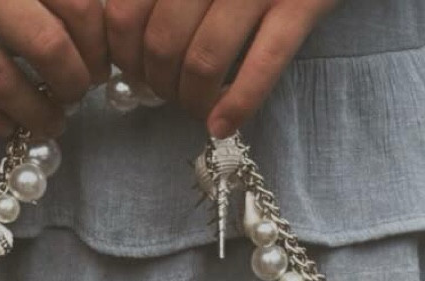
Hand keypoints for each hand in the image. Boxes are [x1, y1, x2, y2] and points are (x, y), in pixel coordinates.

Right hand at [0, 0, 107, 136]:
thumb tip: (90, 11)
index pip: (78, 5)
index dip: (97, 43)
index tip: (100, 60)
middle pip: (48, 47)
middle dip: (74, 82)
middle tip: (78, 92)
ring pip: (1, 82)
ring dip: (36, 112)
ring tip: (51, 119)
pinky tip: (4, 127)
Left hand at [103, 0, 339, 135]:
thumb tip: (124, 41)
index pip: (124, 15)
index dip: (124, 56)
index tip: (136, 69)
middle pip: (162, 44)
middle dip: (160, 84)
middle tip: (171, 92)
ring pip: (204, 61)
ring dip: (193, 100)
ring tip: (198, 107)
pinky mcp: (300, 6)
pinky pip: (263, 66)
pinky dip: (238, 105)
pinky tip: (222, 125)